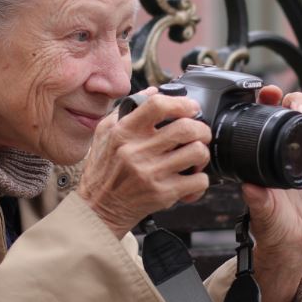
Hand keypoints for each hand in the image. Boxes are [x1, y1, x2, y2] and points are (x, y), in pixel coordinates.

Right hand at [77, 88, 211, 235]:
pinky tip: (191, 179)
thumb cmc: (102, 170)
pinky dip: (201, 179)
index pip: (157, 105)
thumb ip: (127, 110)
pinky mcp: (163, 194)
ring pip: (197, 153)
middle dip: (201, 129)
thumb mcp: (104, 134)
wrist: (98, 209)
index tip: (191, 107)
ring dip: (203, 153)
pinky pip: (198, 181)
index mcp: (123, 132)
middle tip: (200, 133)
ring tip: (195, 156)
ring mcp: (151, 174)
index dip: (181, 102)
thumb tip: (154, 91)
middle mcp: (137, 151)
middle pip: (186, 128)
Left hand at [245, 76, 301, 301]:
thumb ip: (259, 202)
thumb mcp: (264, 217)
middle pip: (291, 112)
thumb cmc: (274, 231)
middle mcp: (285, 149)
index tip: (269, 93)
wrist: (295, 247)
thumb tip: (250, 187)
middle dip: (296, 100)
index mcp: (266, 156)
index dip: (267, 103)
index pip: (265, 121)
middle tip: (300, 105)